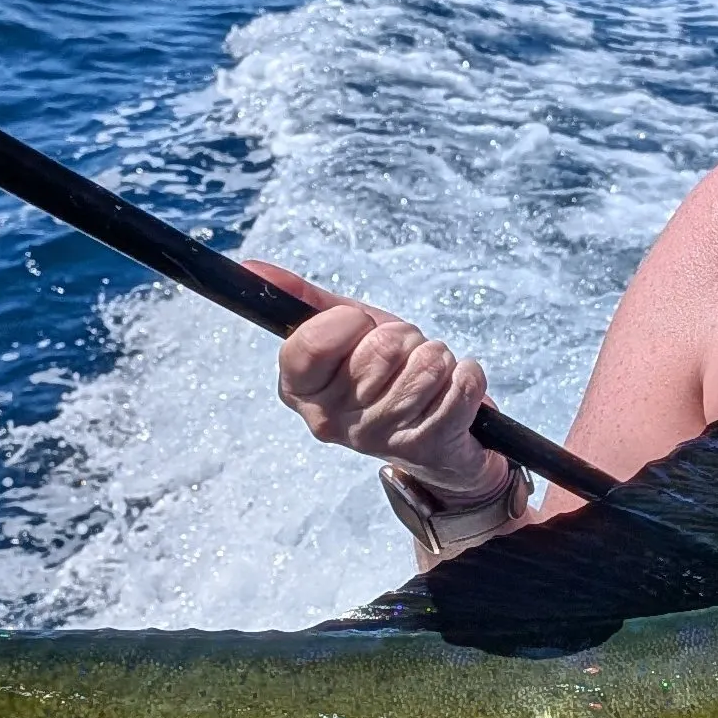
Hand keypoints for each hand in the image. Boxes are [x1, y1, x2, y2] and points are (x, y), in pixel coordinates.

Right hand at [254, 262, 507, 502]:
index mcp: (300, 390)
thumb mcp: (343, 330)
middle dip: (403, 339)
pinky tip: (451, 392)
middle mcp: (332, 422)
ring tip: (426, 375)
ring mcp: (380, 439)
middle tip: (401, 358)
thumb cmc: (382, 374)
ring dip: (437, 358)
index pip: (312, 343)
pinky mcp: (427, 448)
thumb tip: (251, 269)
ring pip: (427, 365)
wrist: (433, 436)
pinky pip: (462, 386)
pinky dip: (467, 378)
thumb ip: (303, 300)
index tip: (358, 327)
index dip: (347, 322)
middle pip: (382, 348)